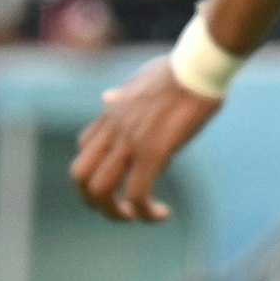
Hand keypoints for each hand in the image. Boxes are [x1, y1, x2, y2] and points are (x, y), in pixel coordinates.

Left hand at [69, 56, 221, 221]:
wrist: (199, 64)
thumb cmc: (178, 69)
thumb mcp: (139, 80)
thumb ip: (121, 95)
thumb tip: (107, 98)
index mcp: (111, 114)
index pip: (83, 147)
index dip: (94, 170)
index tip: (117, 179)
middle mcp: (113, 130)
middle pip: (80, 175)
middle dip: (92, 200)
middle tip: (116, 210)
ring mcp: (130, 142)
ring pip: (101, 190)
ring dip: (115, 212)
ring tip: (136, 217)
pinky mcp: (154, 151)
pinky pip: (137, 194)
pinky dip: (145, 212)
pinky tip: (161, 214)